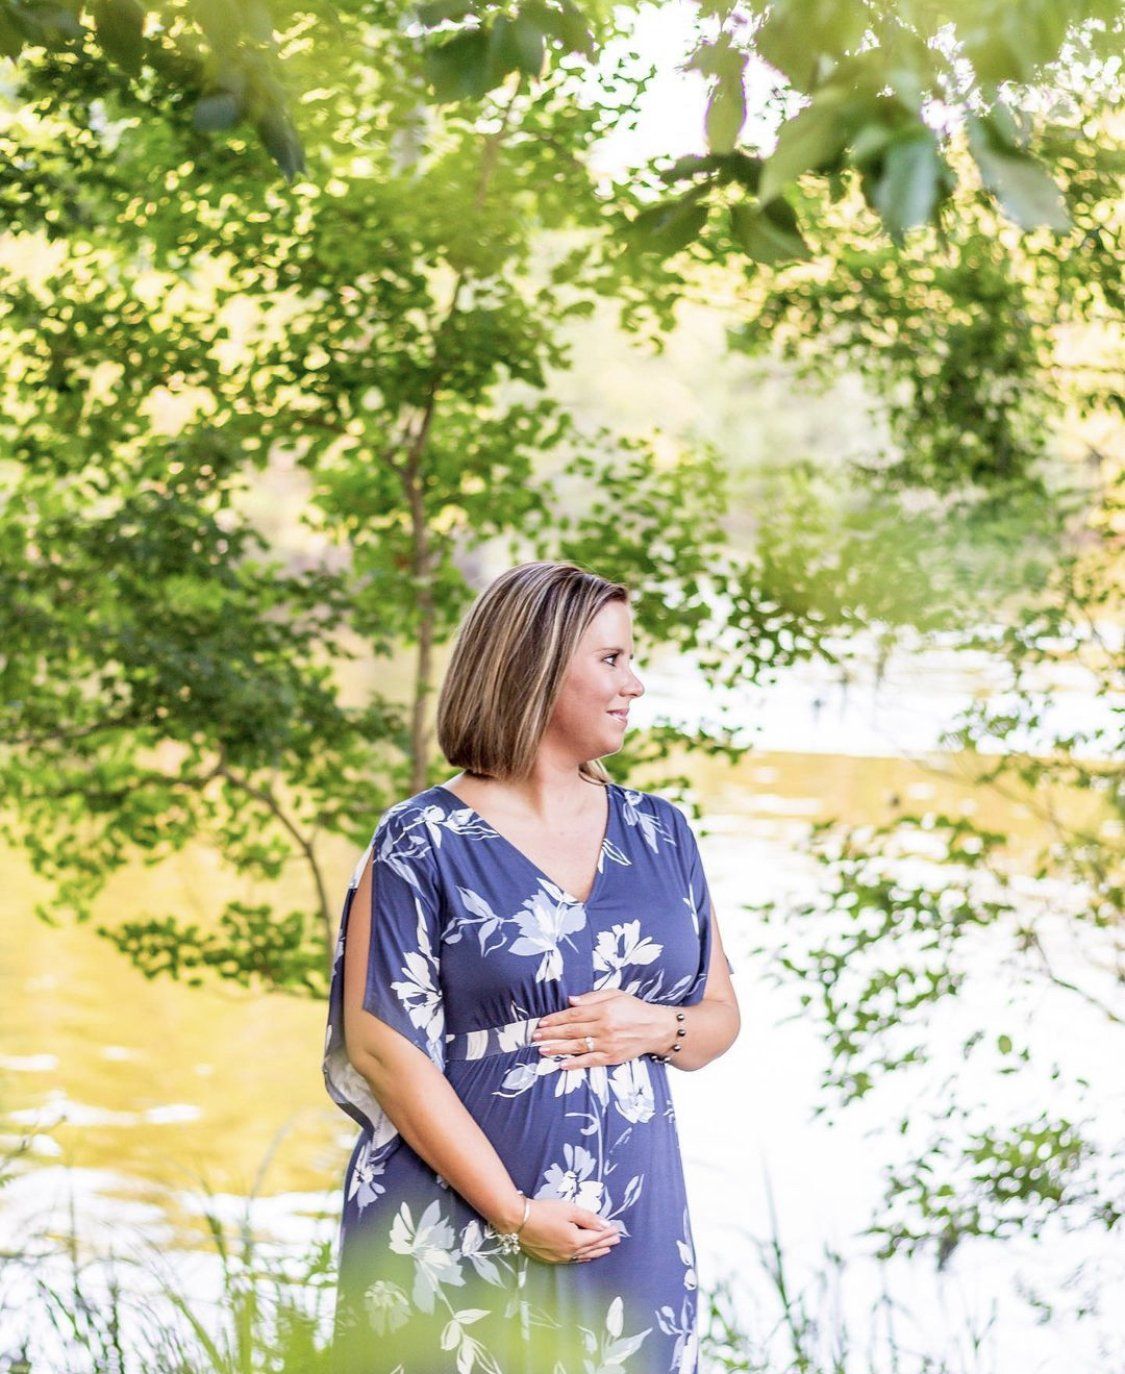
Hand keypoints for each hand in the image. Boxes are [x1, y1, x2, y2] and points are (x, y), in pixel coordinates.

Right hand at [516, 1197, 622, 1263]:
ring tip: (606, 1250)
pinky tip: (586, 1257)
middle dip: (605, 1243)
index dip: (607, 1233)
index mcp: (575, 1240)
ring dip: (596, 1252)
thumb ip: (587, 1218)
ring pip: (583, 1256)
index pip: (596, 1237)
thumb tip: (605, 1224)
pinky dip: (583, 1258)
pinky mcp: (550, 1259)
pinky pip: (573, 1260)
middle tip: (617, 1240)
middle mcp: (569, 1252)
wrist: (519, 1221)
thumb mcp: (568, 1209)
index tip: (617, 1230)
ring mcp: (560, 1257)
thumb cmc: (544, 1211)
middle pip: (592, 1248)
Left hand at [530, 989, 672, 1068]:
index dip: (556, 1018)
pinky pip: (591, 1061)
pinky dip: (576, 1064)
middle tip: (535, 1037)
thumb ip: (593, 997)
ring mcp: (608, 1044)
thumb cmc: (634, 1009)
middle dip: (551, 1034)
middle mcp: (605, 1027)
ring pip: (578, 1047)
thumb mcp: (616, 994)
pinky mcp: (612, 1057)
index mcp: (604, 1009)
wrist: (657, 1028)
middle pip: (572, 1031)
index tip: (542, 1022)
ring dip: (558, 1049)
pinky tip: (562, 1065)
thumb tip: (571, 1001)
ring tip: (542, 1050)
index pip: (574, 1014)